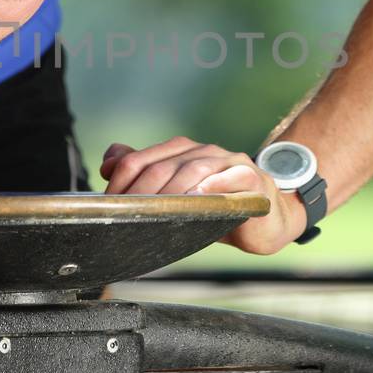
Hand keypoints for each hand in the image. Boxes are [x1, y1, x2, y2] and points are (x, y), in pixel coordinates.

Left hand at [99, 136, 306, 255]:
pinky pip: (230, 178)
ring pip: (193, 169)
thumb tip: (108, 162)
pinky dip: (213, 185)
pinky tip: (199, 198)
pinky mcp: (253, 178)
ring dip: (171, 191)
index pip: (140, 159)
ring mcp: (229, 162)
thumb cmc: (217, 209)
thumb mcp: (178, 195)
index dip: (121, 181)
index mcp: (181, 151)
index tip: (109, 206)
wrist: (265, 221)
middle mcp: (203, 151)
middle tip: (128, 214)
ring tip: (156, 210)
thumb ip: (145, 174)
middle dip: (141, 191)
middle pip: (163, 166)